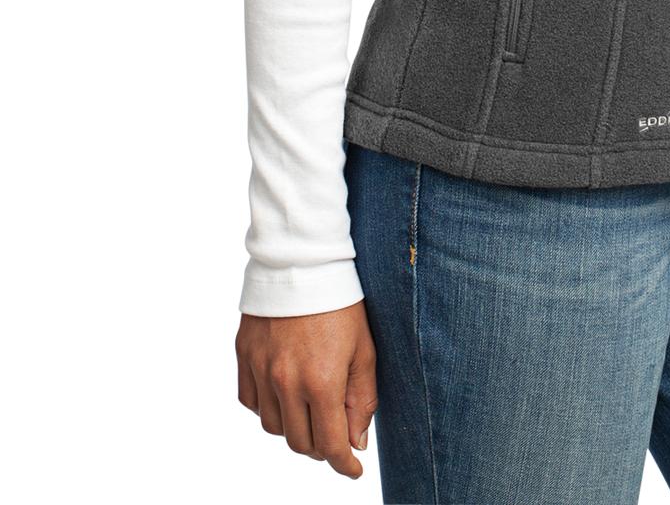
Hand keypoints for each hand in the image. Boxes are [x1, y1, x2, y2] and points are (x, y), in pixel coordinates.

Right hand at [236, 299, 377, 477]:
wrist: (303, 261)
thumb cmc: (341, 303)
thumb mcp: (364, 349)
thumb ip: (361, 399)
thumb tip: (355, 442)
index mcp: (322, 381)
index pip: (330, 445)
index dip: (344, 465)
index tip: (353, 469)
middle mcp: (287, 382)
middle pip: (300, 443)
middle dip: (321, 447)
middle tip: (334, 435)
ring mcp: (261, 370)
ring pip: (274, 427)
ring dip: (295, 427)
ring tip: (311, 408)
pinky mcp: (244, 357)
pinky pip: (252, 403)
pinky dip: (269, 408)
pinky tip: (285, 393)